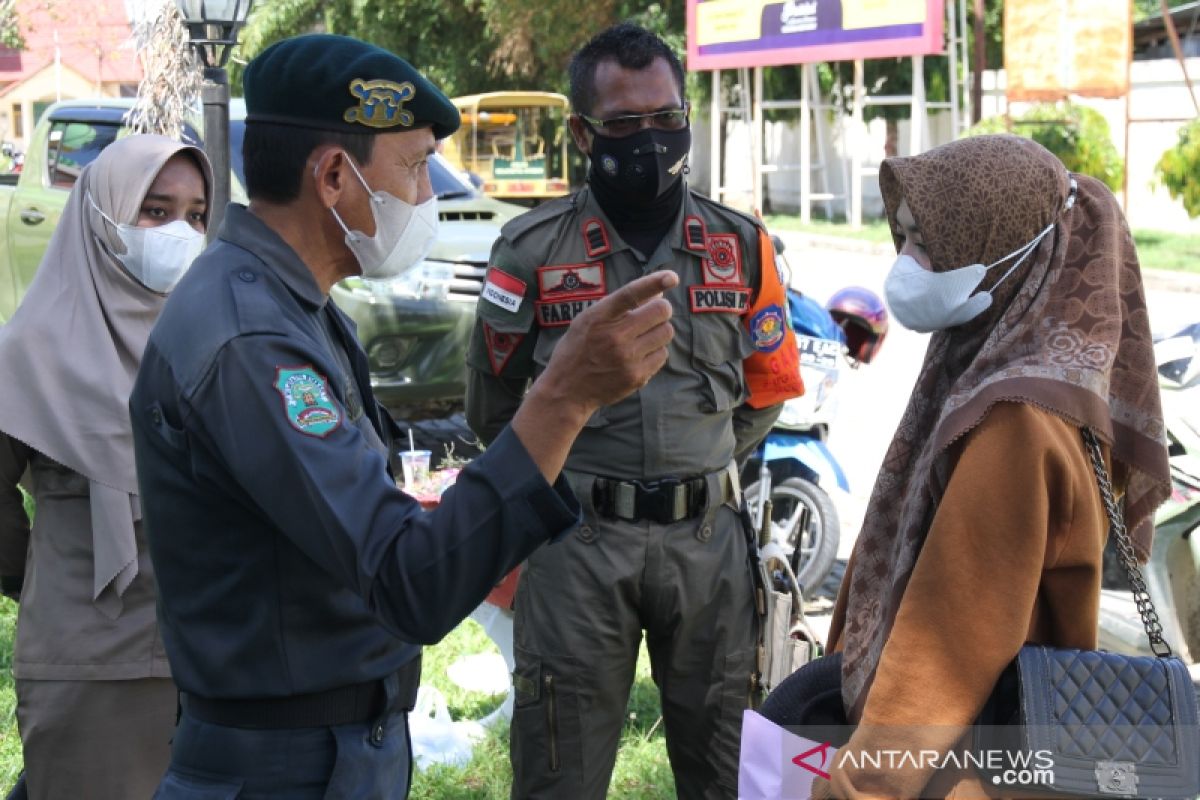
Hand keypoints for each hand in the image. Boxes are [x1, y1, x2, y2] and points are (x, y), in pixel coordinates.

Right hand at [510, 271, 676, 482]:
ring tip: (642, 337)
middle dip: (661, 309)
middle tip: (652, 315)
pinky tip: (639, 355)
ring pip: (666, 332)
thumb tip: (659, 293)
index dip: (654, 282)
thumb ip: (620, 306)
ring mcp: (627, 358)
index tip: (672, 277)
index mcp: (599, 317)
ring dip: (659, 331)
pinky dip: (655, 352)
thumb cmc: (578, 349)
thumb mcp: (589, 320)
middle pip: (660, 311)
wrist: (566, 391)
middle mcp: (614, 336)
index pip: (630, 294)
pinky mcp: (636, 376)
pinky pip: (662, 355)